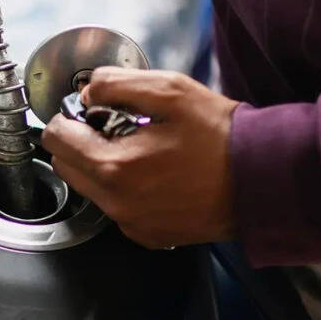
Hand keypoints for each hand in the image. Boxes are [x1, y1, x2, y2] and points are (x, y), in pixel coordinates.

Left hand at [42, 67, 238, 248]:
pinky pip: (116, 208)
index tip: (90, 110)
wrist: (262, 181)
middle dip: (80, 142)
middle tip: (114, 126)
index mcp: (114, 166)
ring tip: (141, 148)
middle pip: (67, 166)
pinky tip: (155, 173)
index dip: (70, 117)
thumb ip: (116, 85)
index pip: (58, 139)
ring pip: (90, 188)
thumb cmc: (221, 137)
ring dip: (101, 165)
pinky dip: (123, 189)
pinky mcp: (148, 235)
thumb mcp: (170, 91)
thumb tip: (87, 93)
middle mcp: (116, 203)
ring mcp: (131, 223)